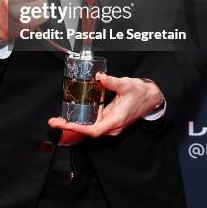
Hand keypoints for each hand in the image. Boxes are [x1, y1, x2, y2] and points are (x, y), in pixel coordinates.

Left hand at [48, 74, 163, 137]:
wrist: (151, 98)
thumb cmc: (141, 93)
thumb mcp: (127, 85)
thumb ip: (112, 82)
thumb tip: (99, 76)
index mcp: (116, 120)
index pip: (93, 130)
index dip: (78, 128)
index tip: (64, 124)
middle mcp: (112, 126)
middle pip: (88, 130)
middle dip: (71, 127)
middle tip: (55, 121)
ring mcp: (111, 124)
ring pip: (90, 127)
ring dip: (75, 124)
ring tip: (59, 119)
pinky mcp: (110, 119)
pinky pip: (94, 122)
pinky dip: (82, 119)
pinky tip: (73, 113)